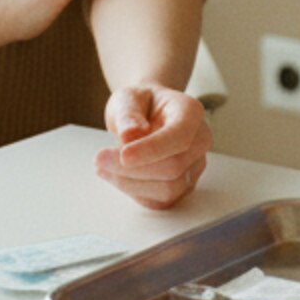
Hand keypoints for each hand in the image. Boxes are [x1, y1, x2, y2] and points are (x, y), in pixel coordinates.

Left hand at [95, 85, 210, 208]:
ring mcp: (194, 166)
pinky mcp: (182, 187)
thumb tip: (130, 134)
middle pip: (173, 168)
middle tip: (99, 159)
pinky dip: (133, 191)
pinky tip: (115, 175)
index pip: (179, 136)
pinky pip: (159, 201)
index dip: (152, 150)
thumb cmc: (139, 104)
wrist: (145, 114)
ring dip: (130, 183)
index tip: (123, 155)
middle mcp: (200, 140)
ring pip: (168, 190)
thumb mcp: (127, 98)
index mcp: (191, 112)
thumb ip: (128, 113)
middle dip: (132, 169)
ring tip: (103, 166)